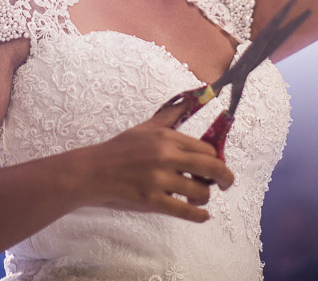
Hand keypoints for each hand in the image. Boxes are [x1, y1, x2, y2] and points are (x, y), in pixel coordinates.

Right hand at [74, 104, 234, 222]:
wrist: (92, 172)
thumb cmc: (119, 149)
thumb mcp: (145, 128)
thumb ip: (170, 116)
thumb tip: (190, 101)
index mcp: (167, 137)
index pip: (206, 149)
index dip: (215, 159)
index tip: (214, 166)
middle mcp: (166, 156)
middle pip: (212, 167)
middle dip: (225, 178)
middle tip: (226, 184)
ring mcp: (159, 179)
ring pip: (201, 192)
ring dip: (205, 198)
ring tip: (199, 199)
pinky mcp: (152, 201)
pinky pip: (185, 211)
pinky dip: (199, 216)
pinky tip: (202, 215)